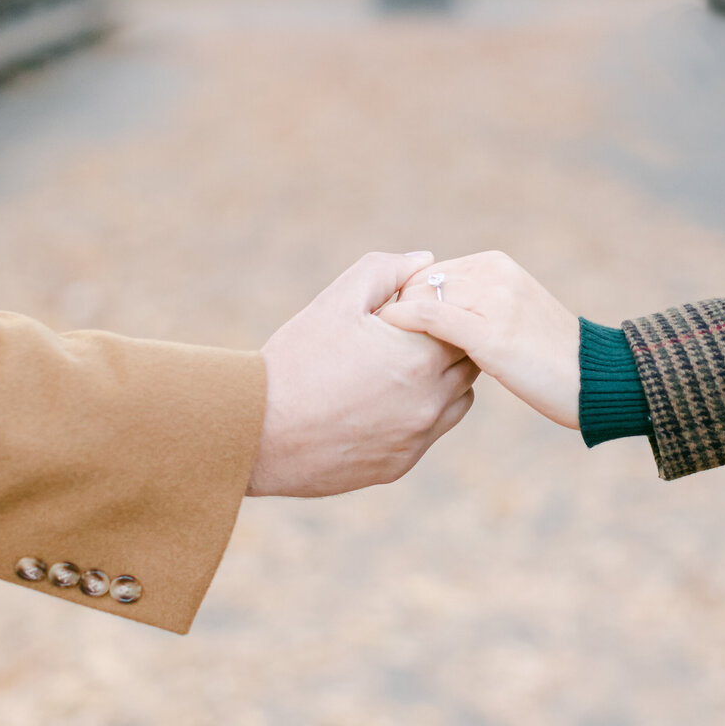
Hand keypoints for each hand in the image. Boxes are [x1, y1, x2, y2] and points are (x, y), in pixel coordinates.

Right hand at [248, 252, 477, 497]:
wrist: (257, 432)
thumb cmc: (296, 360)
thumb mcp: (336, 301)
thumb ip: (386, 271)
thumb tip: (426, 261)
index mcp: (419, 356)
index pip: (462, 325)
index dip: (441, 311)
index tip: (415, 308)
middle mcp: (429, 401)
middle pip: (467, 362)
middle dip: (446, 343)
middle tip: (411, 334)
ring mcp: (417, 437)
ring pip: (457, 399)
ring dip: (441, 379)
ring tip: (398, 368)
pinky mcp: (400, 465)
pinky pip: (430, 432)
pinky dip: (418, 413)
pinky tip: (381, 402)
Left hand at [380, 251, 579, 428]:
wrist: (594, 379)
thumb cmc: (548, 357)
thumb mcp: (510, 315)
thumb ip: (475, 304)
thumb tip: (429, 311)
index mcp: (496, 265)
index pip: (430, 272)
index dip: (403, 297)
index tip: (380, 326)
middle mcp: (494, 274)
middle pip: (421, 281)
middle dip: (394, 305)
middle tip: (369, 337)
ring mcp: (494, 301)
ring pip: (422, 294)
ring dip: (394, 317)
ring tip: (374, 346)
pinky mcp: (491, 334)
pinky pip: (432, 317)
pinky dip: (404, 322)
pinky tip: (388, 338)